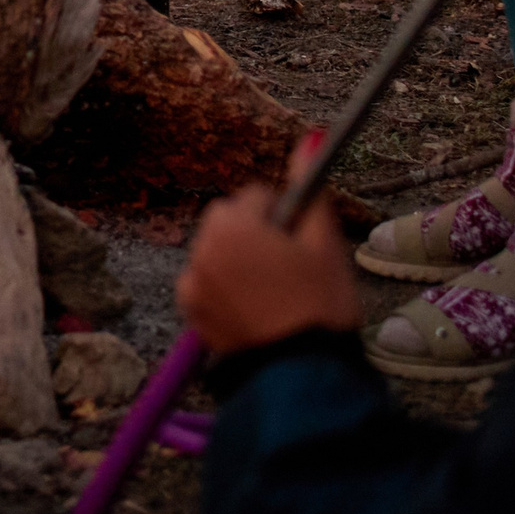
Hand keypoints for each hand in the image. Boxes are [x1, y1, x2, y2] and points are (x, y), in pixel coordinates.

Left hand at [176, 135, 360, 358]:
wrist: (302, 375)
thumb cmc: (319, 304)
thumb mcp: (323, 243)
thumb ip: (310, 188)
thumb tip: (309, 138)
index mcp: (230, 225)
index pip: (254, 196)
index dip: (283, 216)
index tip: (300, 243)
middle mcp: (200, 248)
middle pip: (230, 223)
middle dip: (256, 236)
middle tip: (291, 269)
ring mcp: (191, 283)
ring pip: (219, 254)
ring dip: (241, 263)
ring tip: (277, 296)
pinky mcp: (191, 314)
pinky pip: (208, 284)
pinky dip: (227, 290)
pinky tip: (258, 312)